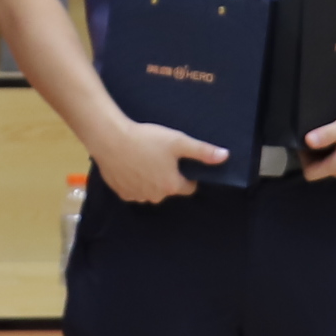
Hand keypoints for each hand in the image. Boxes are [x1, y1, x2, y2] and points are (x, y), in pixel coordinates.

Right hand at [91, 118, 227, 206]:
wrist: (110, 139)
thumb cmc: (147, 139)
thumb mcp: (178, 141)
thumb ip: (202, 151)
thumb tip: (225, 157)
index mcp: (171, 186)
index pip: (189, 187)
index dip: (187, 174)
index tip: (179, 161)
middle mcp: (155, 196)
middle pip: (169, 189)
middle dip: (167, 176)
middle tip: (160, 156)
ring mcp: (136, 196)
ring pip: (151, 190)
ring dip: (150, 179)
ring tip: (144, 158)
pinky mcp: (121, 193)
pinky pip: (134, 190)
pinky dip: (135, 180)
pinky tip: (131, 164)